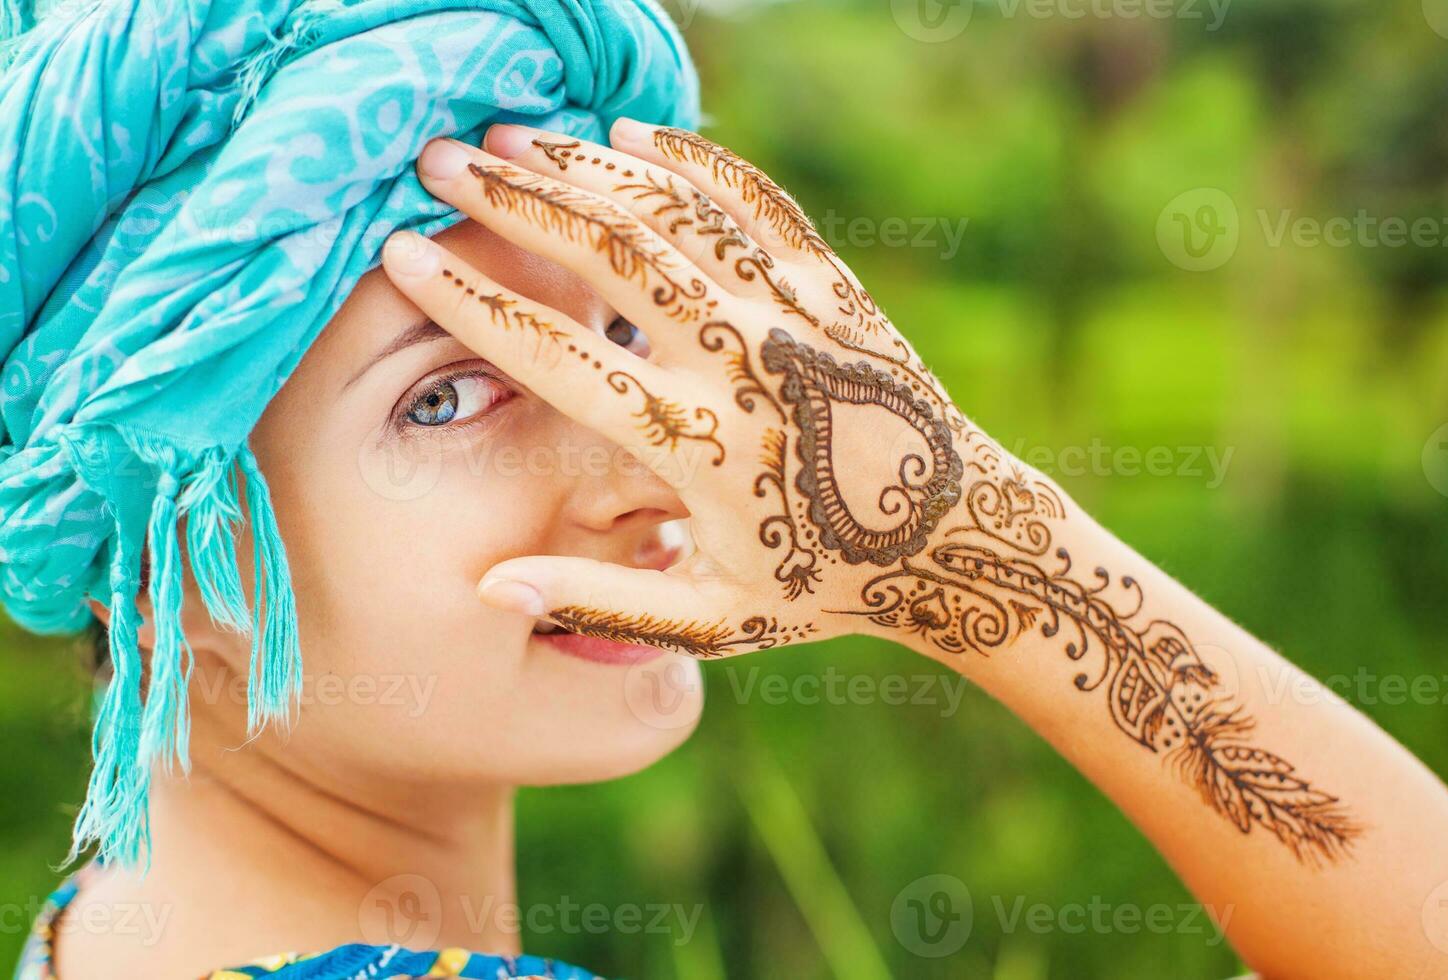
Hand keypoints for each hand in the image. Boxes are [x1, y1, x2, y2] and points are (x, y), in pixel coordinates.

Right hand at [379, 119, 994, 657]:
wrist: (960, 542)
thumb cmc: (826, 588)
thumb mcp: (712, 619)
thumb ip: (600, 602)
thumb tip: (489, 591)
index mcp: (692, 447)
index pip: (556, 356)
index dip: (471, 299)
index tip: (403, 249)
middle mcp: (738, 365)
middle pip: (608, 253)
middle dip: (513, 200)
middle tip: (439, 160)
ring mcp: (791, 316)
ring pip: (673, 213)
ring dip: (586, 167)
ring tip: (514, 137)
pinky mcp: (834, 289)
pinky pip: (754, 204)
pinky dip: (691, 161)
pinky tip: (632, 134)